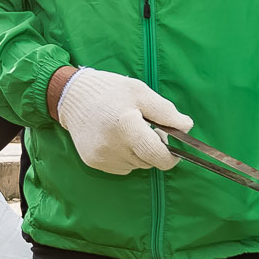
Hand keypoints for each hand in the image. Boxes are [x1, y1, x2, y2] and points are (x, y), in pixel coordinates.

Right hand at [55, 67, 191, 175]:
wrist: (72, 97)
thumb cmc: (109, 91)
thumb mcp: (140, 92)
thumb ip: (166, 112)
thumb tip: (187, 127)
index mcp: (126, 126)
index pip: (158, 155)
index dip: (172, 155)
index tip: (174, 147)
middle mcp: (113, 146)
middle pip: (149, 162)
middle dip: (155, 149)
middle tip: (147, 129)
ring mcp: (102, 157)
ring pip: (137, 165)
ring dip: (140, 153)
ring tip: (128, 131)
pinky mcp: (94, 163)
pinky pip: (122, 167)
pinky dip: (126, 156)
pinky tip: (116, 139)